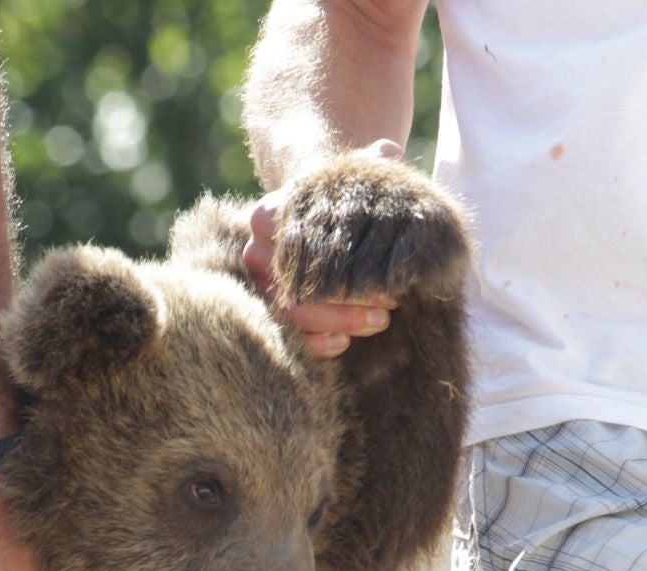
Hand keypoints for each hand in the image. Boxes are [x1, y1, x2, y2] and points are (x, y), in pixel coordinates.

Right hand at [244, 139, 405, 357]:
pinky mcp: (273, 313)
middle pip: (296, 289)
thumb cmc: (341, 197)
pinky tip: (348, 339)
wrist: (321, 212)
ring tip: (381, 320)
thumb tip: (388, 152)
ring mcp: (262, 286)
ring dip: (341, 323)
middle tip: (390, 306)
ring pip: (294, 316)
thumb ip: (372, 165)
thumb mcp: (356, 176)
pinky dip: (321, 343)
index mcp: (269, 216)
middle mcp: (256, 253)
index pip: (298, 250)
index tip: (383, 275)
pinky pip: (292, 338)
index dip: (344, 268)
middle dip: (347, 304)